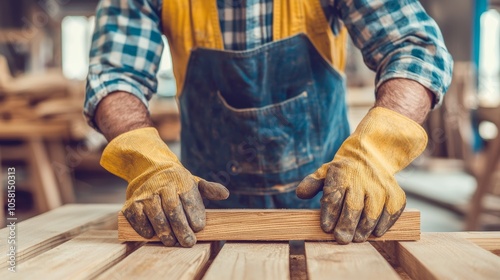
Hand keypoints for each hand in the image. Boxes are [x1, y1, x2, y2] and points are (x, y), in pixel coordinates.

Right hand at [100, 127, 228, 246]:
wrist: (149, 170)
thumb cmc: (176, 182)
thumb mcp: (194, 182)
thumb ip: (209, 189)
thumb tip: (225, 194)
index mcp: (181, 181)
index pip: (189, 199)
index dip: (194, 215)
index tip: (199, 228)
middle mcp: (163, 186)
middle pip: (173, 210)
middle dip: (181, 228)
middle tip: (188, 242)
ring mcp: (147, 195)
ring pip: (156, 216)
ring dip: (165, 232)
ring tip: (172, 242)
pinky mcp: (132, 204)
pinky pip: (139, 219)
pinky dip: (146, 229)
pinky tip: (153, 235)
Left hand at [296, 107, 426, 243]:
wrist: (371, 154)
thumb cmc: (343, 171)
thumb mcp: (325, 172)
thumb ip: (312, 183)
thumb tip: (300, 193)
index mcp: (341, 174)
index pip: (334, 196)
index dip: (330, 214)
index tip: (326, 228)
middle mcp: (362, 179)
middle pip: (353, 207)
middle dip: (346, 225)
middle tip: (341, 239)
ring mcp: (380, 187)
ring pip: (373, 212)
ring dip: (364, 228)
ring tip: (357, 238)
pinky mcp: (395, 194)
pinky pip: (391, 212)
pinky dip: (384, 224)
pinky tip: (376, 232)